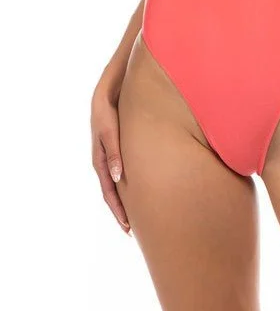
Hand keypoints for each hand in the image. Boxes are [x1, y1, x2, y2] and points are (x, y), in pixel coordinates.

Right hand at [90, 80, 131, 235]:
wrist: (111, 87)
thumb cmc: (108, 106)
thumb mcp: (108, 127)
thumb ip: (113, 150)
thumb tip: (119, 177)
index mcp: (100, 158)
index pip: (109, 191)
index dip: (118, 209)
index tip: (128, 226)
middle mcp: (106, 158)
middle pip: (113, 191)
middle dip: (122, 210)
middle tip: (134, 230)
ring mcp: (113, 153)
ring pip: (120, 182)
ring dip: (127, 198)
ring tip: (139, 214)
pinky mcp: (121, 145)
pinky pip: (126, 169)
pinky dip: (132, 182)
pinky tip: (142, 186)